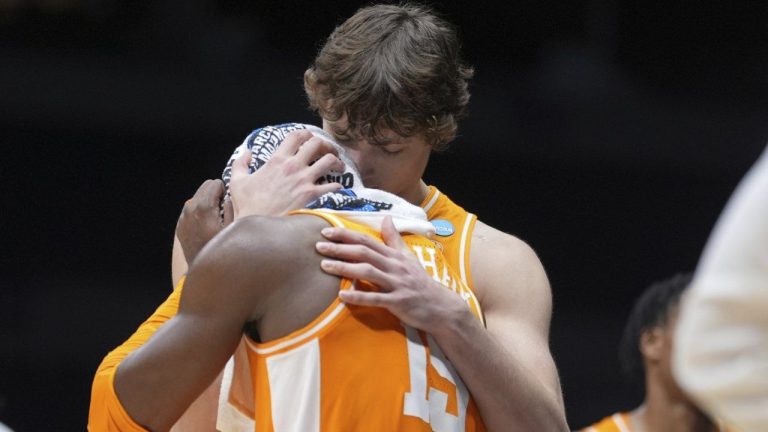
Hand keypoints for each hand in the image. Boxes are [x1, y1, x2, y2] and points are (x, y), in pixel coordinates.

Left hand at [176, 179, 233, 263]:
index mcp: (204, 207)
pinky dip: (198, 212)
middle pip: (204, 186)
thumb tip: (228, 197)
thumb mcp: (233, 227)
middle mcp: (190, 209)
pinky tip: (205, 226)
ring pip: (196, 197)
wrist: (204, 269)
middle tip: (222, 209)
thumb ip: (231, 207)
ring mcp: (183, 217)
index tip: (226, 203)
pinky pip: (190, 210)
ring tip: (214, 218)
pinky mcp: (180, 225)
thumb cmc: (222, 249)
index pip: (214, 183)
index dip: (224, 191)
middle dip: (214, 194)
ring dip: (206, 203)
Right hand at [229, 130, 344, 217]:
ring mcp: (304, 180)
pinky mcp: (311, 195)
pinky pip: (332, 185)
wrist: (258, 226)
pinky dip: (337, 185)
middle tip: (327, 151)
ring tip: (337, 166)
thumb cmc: (248, 205)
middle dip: (325, 144)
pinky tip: (336, 187)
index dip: (306, 134)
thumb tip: (247, 153)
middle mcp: (293, 166)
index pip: (296, 136)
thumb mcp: (237, 181)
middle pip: (316, 143)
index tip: (309, 138)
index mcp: (276, 160)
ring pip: (329, 160)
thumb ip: (241, 163)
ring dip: (336, 161)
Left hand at [314, 216, 467, 332]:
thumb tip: (386, 217)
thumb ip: (394, 239)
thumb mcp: (408, 257)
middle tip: (318, 246)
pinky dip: (358, 297)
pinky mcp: (398, 302)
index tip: (326, 232)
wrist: (440, 306)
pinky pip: (376, 298)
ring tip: (324, 266)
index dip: (346, 235)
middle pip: (364, 253)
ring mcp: (396, 283)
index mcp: (394, 255)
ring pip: (368, 272)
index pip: (367, 240)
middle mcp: (394, 266)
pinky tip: (342, 295)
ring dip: (345, 268)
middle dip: (340, 248)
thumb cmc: (420, 282)